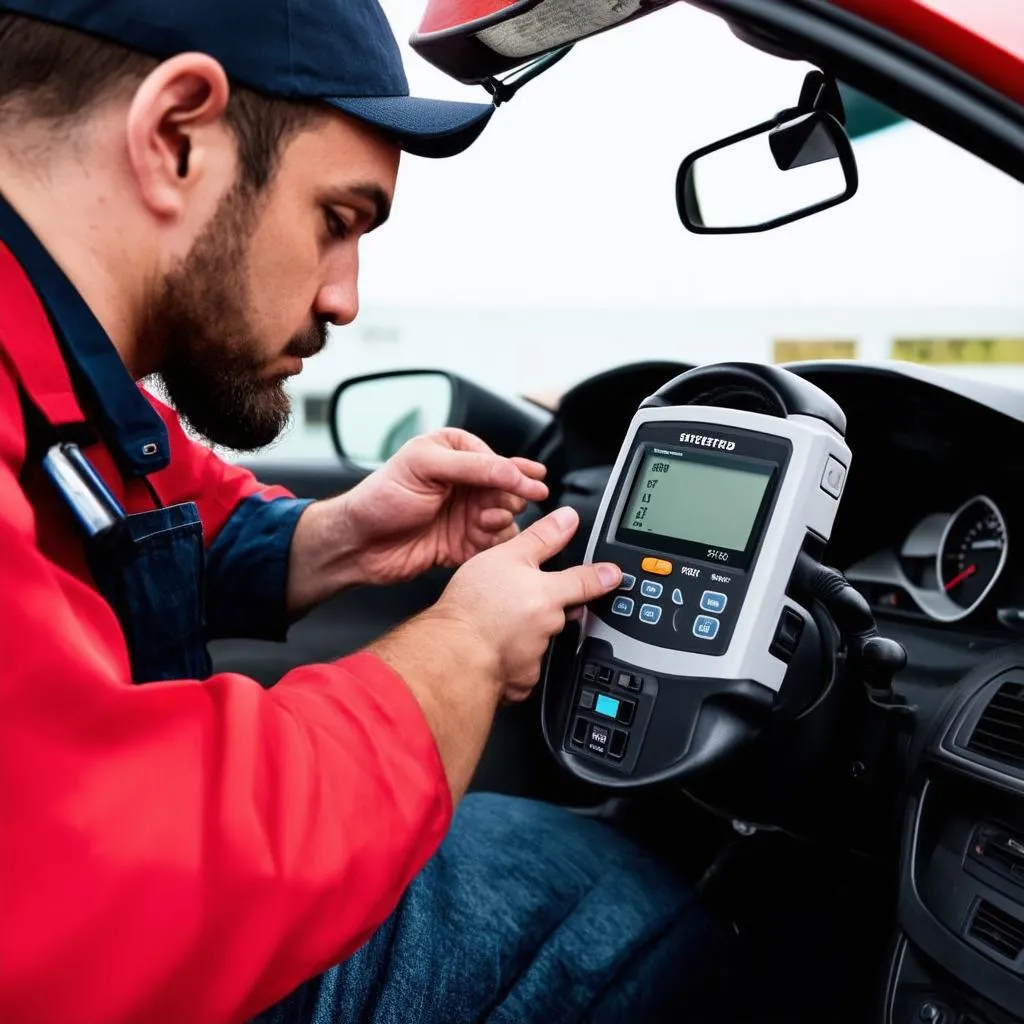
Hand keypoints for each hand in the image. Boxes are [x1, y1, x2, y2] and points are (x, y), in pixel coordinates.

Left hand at [338, 428, 549, 584]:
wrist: (359, 545)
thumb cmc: (380, 498)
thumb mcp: (424, 466)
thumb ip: (472, 466)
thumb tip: (512, 471)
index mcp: (456, 452)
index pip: (499, 461)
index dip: (516, 474)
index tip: (532, 485)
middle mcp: (465, 482)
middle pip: (509, 489)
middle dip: (510, 498)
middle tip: (498, 507)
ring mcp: (467, 513)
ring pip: (508, 517)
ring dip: (501, 520)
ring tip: (483, 523)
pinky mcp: (466, 543)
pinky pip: (496, 543)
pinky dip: (495, 543)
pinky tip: (481, 540)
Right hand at [432, 506, 621, 702]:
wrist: (453, 653)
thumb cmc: (473, 606)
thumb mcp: (506, 556)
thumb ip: (540, 538)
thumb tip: (567, 519)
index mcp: (549, 595)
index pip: (586, 583)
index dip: (603, 578)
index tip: (615, 576)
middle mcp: (549, 626)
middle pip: (559, 614)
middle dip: (547, 609)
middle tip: (519, 603)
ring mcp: (537, 656)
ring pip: (539, 641)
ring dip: (526, 634)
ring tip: (496, 624)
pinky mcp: (522, 680)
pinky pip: (523, 669)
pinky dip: (513, 661)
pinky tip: (493, 649)